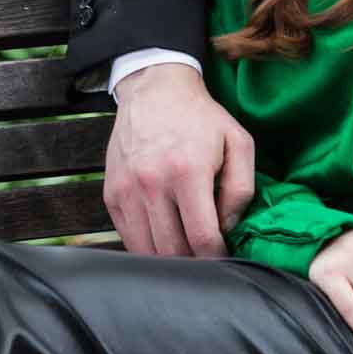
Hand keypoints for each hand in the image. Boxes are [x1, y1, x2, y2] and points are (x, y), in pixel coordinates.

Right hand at [105, 63, 254, 257]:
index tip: (224, 255)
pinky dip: (147, 246)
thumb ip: (241, 189)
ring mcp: (127, 191)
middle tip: (207, 255)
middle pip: (172, 251)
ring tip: (187, 249)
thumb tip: (227, 227)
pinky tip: (164, 237)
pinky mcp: (111, 195)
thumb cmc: (201, 119)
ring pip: (147, 250)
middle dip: (194, 262)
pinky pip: (128, 237)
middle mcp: (152, 184)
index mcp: (188, 171)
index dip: (216, 256)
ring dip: (169, 259)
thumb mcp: (238, 142)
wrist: (154, 91)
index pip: (201, 237)